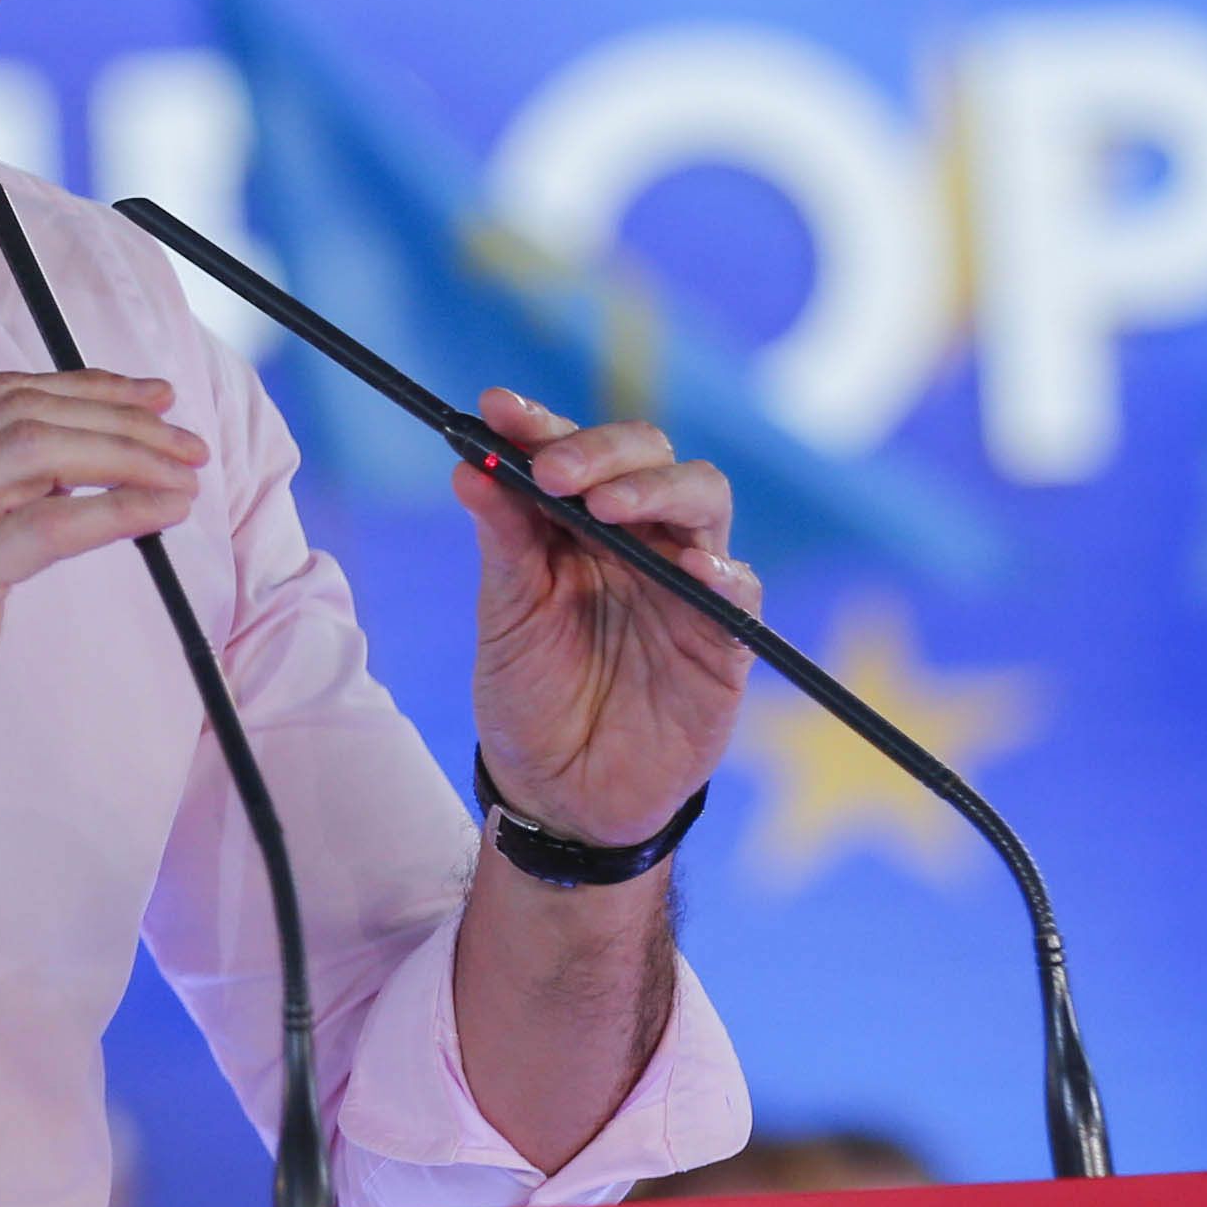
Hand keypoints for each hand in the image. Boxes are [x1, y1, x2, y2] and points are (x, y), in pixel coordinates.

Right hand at [0, 369, 205, 858]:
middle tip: (186, 444)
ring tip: (185, 476)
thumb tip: (61, 465)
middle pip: (23, 412)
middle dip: (121, 419)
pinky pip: (46, 525)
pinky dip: (117, 510)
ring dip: (130, 456)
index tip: (148, 403)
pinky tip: (160, 513)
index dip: (85, 389)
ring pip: (38, 452)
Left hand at [458, 390, 753, 847]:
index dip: (539, 423)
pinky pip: (740, 590)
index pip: (572, 452)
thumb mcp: (506, 618)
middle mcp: (639, 538)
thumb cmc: (531, 698)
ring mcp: (686, 583)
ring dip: (659, 491)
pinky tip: (691, 571)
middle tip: (553, 473)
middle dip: (602, 452)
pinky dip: (721, 574)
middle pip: (647, 457)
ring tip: (612, 507)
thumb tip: (465, 466)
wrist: (562, 798)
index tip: (496, 409)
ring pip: (702, 500)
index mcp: (579, 524)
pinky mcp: (724, 640)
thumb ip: (502, 542)